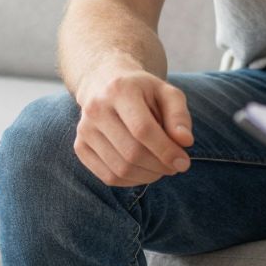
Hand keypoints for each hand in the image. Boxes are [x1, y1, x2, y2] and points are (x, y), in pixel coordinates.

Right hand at [71, 62, 194, 186]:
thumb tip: (185, 142)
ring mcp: (85, 129)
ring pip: (120, 169)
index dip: (166, 151)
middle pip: (131, 152)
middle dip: (159, 166)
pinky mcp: (80, 146)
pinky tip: (143, 171)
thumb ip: (179, 116)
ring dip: (147, 176)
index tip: (184, 163)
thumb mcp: (166, 92)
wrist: (105, 83)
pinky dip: (131, 181)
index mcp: (120, 90)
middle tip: (174, 167)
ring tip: (161, 168)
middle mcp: (96, 109)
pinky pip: (108, 176)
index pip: (143, 129)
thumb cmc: (143, 91)